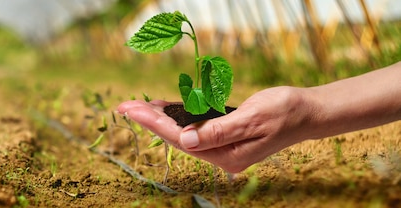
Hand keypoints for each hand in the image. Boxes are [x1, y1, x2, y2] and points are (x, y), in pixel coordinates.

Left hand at [117, 86, 318, 172]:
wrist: (308, 112)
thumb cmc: (284, 112)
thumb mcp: (251, 119)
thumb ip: (217, 130)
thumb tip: (185, 140)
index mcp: (226, 155)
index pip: (181, 138)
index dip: (154, 122)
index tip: (132, 109)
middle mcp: (221, 155)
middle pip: (177, 137)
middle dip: (150, 120)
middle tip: (124, 106)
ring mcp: (223, 148)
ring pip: (184, 132)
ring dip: (162, 118)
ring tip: (138, 106)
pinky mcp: (225, 137)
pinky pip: (195, 127)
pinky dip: (179, 116)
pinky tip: (165, 108)